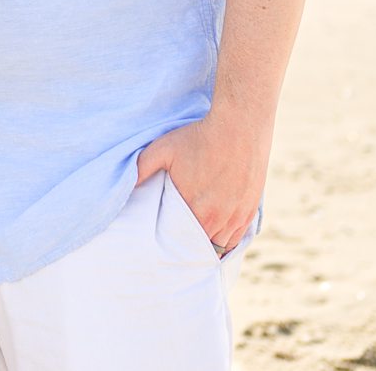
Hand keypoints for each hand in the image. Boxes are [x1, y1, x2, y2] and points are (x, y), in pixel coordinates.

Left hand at [135, 114, 269, 252]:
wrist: (238, 126)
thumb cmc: (198, 137)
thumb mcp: (163, 149)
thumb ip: (142, 168)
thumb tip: (126, 186)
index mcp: (193, 209)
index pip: (180, 242)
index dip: (172, 246)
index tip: (165, 245)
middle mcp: (217, 219)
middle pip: (200, 248)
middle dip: (189, 249)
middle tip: (178, 247)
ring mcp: (236, 216)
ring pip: (221, 247)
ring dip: (209, 246)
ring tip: (197, 246)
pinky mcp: (250, 210)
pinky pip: (237, 239)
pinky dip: (227, 242)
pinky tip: (219, 240)